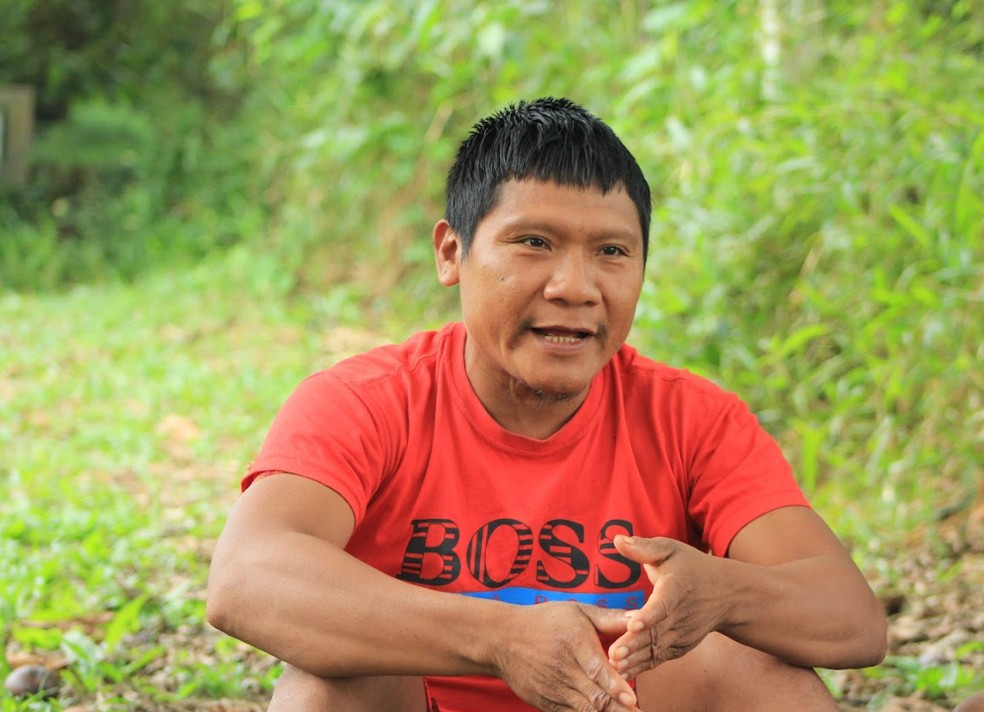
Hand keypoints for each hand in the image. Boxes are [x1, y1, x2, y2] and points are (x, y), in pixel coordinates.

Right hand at [491, 601, 640, 711]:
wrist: (501, 639)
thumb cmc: (544, 621)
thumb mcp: (576, 611)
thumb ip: (609, 618)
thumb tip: (639, 619)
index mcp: (574, 642)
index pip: (596, 669)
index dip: (615, 685)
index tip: (632, 698)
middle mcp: (564, 668)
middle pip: (594, 696)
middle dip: (618, 709)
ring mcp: (553, 689)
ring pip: (585, 710)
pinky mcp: (545, 703)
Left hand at [606, 536, 727, 678]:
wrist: (726, 595)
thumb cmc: (691, 568)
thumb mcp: (669, 550)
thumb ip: (643, 548)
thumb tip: (616, 539)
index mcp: (676, 589)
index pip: (662, 605)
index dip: (648, 616)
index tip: (632, 624)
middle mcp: (680, 616)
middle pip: (656, 633)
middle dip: (634, 645)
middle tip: (613, 655)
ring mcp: (681, 635)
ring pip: (656, 650)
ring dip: (636, 660)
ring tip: (615, 668)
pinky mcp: (679, 647)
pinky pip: (659, 658)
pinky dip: (643, 667)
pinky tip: (623, 674)